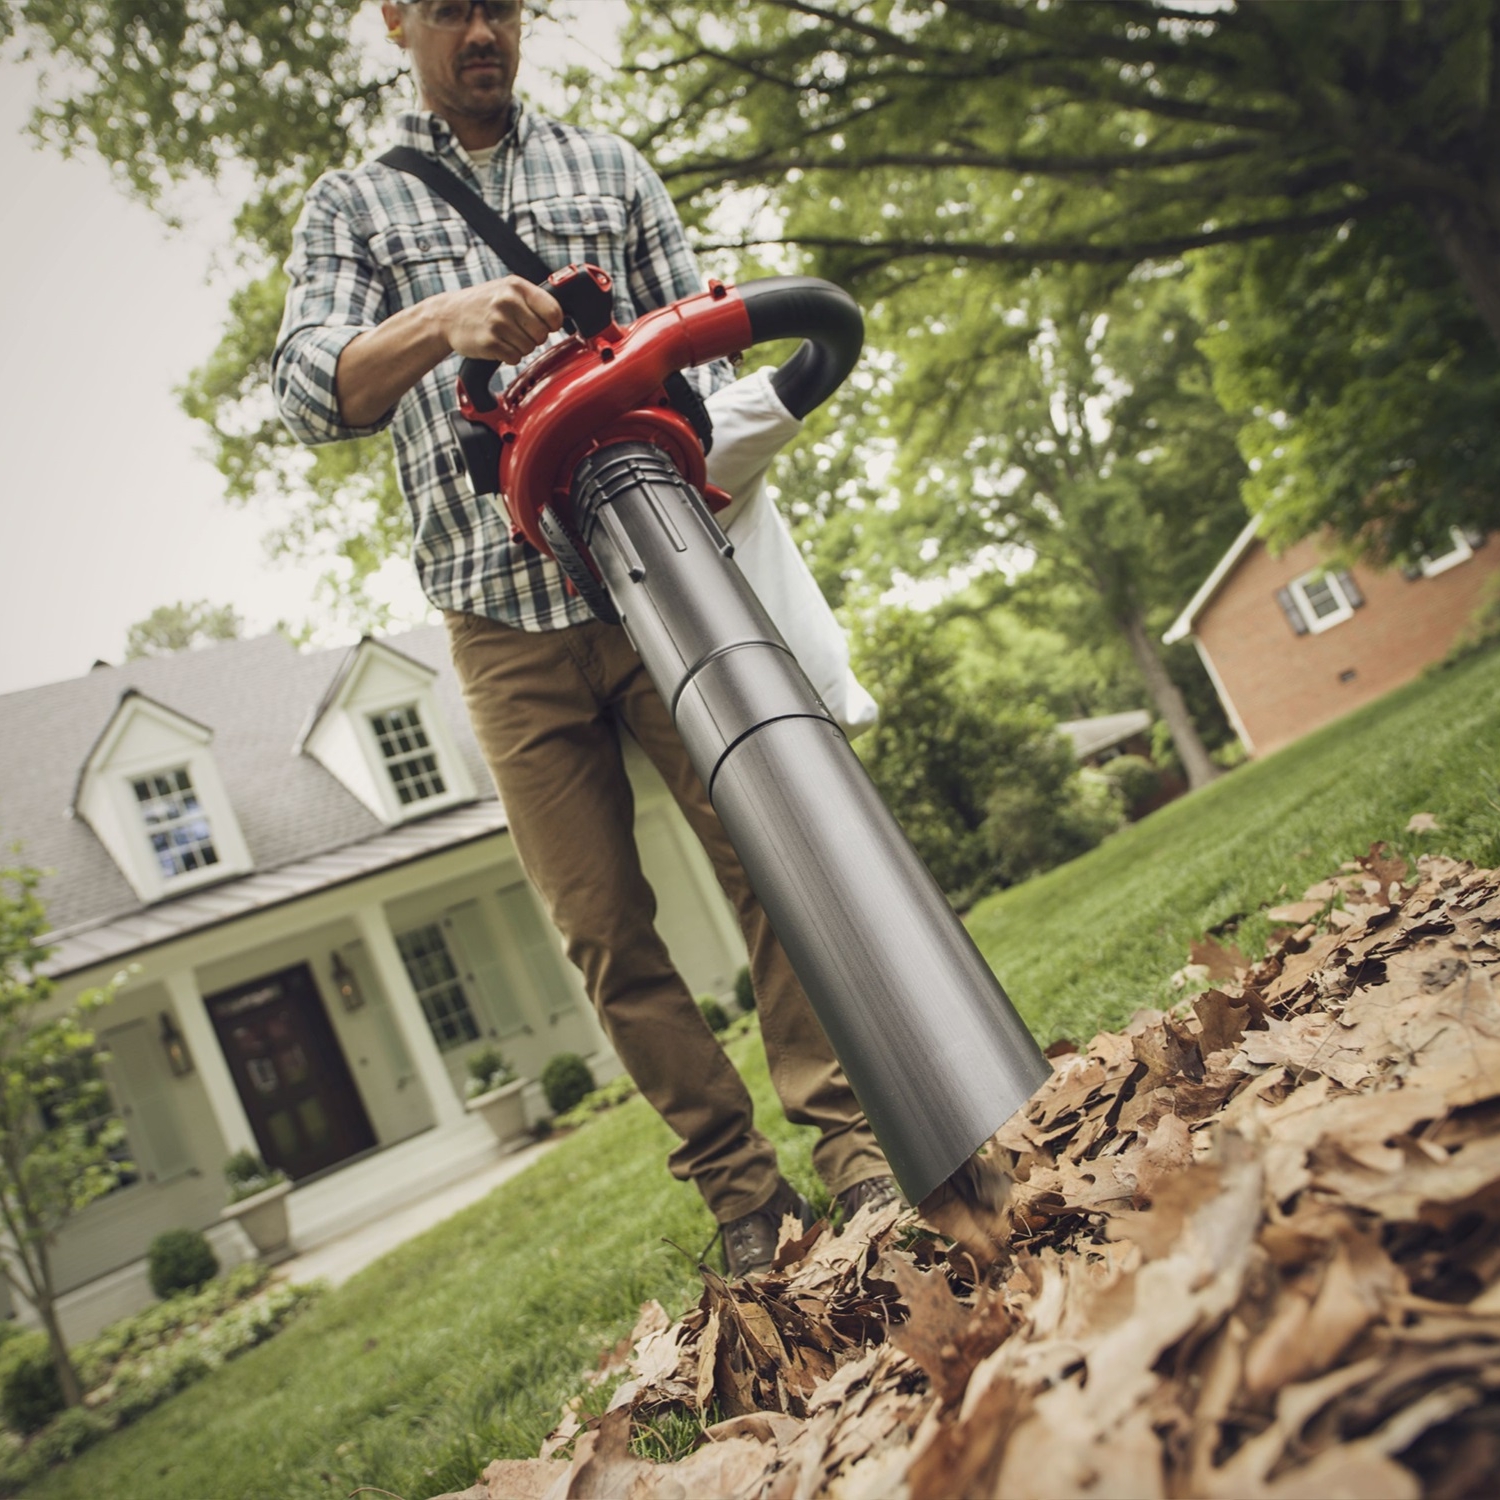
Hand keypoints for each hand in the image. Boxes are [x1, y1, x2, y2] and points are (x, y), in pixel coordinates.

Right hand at [439, 276, 563, 365]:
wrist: (447, 316)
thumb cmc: (482, 303)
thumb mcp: (507, 290)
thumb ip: (533, 300)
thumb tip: (561, 317)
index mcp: (516, 286)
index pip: (554, 311)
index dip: (553, 323)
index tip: (545, 324)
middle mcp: (507, 302)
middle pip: (543, 334)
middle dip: (534, 337)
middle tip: (518, 330)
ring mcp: (497, 322)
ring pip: (529, 348)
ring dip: (520, 347)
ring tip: (504, 335)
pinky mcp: (489, 342)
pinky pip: (514, 358)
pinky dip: (508, 355)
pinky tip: (496, 343)